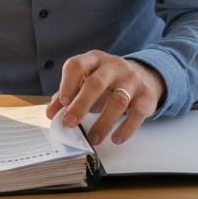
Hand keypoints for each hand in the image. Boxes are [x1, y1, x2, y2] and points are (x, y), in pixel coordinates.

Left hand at [45, 51, 164, 145]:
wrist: (144, 75)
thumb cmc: (107, 82)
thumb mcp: (86, 82)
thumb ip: (66, 95)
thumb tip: (51, 114)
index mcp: (94, 60)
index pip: (77, 65)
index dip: (68, 83)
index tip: (63, 103)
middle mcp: (114, 66)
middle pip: (96, 83)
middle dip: (81, 104)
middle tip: (70, 123)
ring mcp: (132, 80)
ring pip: (118, 100)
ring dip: (103, 122)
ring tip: (93, 139)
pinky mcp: (146, 96)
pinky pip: (137, 113)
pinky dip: (126, 128)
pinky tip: (116, 138)